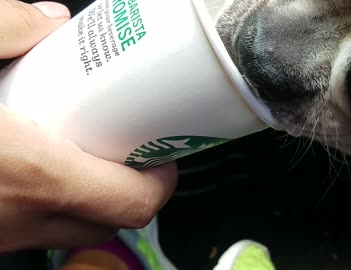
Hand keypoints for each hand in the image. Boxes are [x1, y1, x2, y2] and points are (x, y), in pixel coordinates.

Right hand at [0, 0, 177, 251]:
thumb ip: (6, 29)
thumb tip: (48, 22)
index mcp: (34, 176)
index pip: (132, 202)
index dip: (163, 182)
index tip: (167, 153)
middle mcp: (23, 219)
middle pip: (111, 221)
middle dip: (131, 190)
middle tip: (128, 150)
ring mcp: (2, 237)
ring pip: (73, 231)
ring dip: (93, 201)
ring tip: (85, 157)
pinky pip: (35, 230)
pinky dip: (51, 205)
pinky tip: (34, 170)